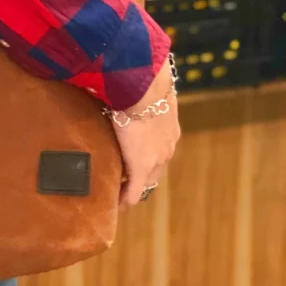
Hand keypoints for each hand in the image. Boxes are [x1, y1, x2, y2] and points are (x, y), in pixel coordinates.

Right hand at [112, 58, 180, 208]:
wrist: (145, 89)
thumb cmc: (142, 83)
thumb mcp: (143, 92)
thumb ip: (136, 92)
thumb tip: (123, 80)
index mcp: (169, 132)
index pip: (159, 153)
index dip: (147, 161)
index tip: (135, 166)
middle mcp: (166, 149)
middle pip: (155, 171)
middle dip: (142, 177)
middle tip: (125, 182)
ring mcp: (156, 160)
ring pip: (145, 181)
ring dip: (133, 186)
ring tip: (118, 190)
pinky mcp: (140, 167)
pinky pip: (133, 191)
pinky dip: (125, 199)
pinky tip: (116, 205)